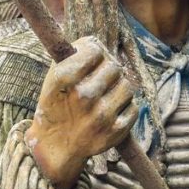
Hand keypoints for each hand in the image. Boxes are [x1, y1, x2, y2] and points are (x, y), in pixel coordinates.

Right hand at [26, 36, 136, 188]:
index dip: (96, 52)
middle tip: (100, 79)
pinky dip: (125, 108)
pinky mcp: (116, 132)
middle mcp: (83, 97)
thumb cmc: (57, 104)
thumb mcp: (54, 77)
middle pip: (115, 66)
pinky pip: (134, 107)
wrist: (57, 145)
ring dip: (119, 88)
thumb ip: (73, 55)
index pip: (94, 50)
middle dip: (109, 70)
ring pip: (127, 86)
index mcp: (64, 79)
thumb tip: (96, 42)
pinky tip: (111, 111)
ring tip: (106, 96)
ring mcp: (101, 116)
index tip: (92, 58)